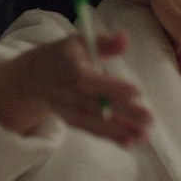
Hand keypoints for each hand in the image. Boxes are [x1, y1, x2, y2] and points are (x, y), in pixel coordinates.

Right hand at [0, 32, 151, 146]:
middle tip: (149, 119)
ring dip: (120, 130)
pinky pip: (90, 129)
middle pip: (94, 104)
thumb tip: (125, 39)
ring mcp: (65, 109)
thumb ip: (104, 42)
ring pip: (94, 121)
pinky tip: (130, 142)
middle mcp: (63, 91)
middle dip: (123, 113)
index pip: (87, 80)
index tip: (137, 93)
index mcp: (66, 67)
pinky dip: (109, 136)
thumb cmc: (63, 56)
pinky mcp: (70, 120)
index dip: (111, 87)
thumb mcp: (79, 42)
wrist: (31, 78)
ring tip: (144, 135)